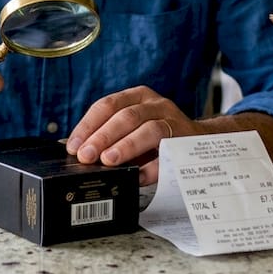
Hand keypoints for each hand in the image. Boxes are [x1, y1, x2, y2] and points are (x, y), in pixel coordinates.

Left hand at [64, 85, 191, 185]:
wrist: (198, 140)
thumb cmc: (156, 135)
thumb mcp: (132, 126)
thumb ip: (109, 135)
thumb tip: (77, 150)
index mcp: (137, 96)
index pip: (107, 105)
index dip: (88, 126)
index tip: (73, 146)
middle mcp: (156, 105)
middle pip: (127, 116)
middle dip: (103, 137)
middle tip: (86, 156)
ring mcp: (174, 122)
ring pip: (150, 130)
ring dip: (127, 146)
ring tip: (109, 161)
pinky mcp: (187, 143)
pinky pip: (168, 156)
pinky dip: (151, 168)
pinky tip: (136, 177)